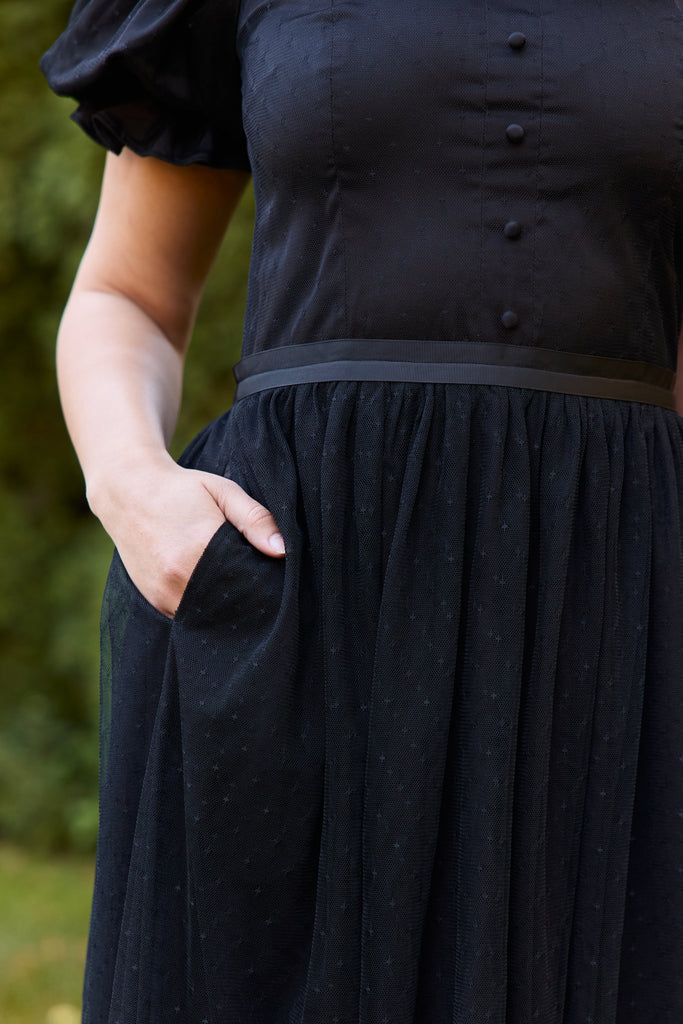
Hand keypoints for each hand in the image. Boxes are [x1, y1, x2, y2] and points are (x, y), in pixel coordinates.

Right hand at [89, 451, 284, 617]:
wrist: (127, 491)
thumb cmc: (181, 489)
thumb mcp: (223, 492)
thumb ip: (255, 519)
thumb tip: (283, 550)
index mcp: (201, 546)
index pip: (249, 581)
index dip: (265, 580)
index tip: (272, 572)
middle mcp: (179, 576)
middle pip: (231, 601)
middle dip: (247, 593)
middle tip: (256, 578)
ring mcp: (165, 593)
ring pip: (211, 612)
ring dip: (226, 603)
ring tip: (232, 580)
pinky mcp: (156, 601)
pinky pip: (191, 614)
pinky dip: (205, 605)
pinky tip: (211, 585)